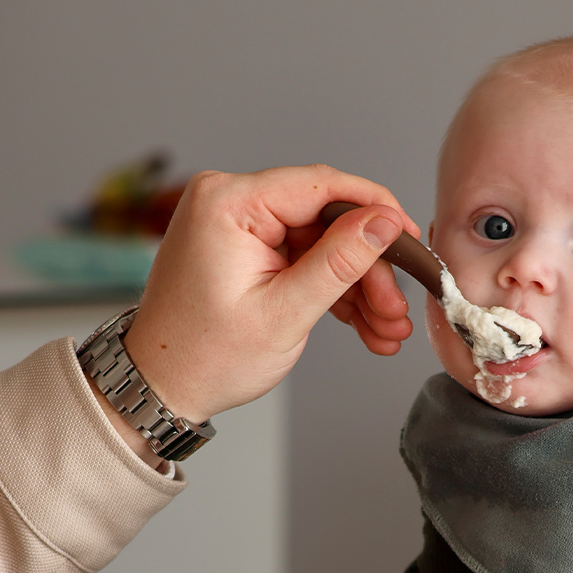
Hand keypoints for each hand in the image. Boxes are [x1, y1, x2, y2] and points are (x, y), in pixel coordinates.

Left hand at [121, 166, 419, 423]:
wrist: (162, 387)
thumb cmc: (206, 357)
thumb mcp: (286, 311)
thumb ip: (341, 261)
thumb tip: (384, 222)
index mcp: (229, 202)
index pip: (322, 185)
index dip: (375, 210)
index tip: (410, 238)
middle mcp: (229, 201)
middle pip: (326, 220)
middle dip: (367, 269)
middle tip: (397, 311)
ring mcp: (236, 224)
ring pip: (320, 244)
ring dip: (356, 287)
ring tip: (385, 331)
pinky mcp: (244, 247)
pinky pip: (301, 258)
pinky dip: (330, 290)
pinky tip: (363, 323)